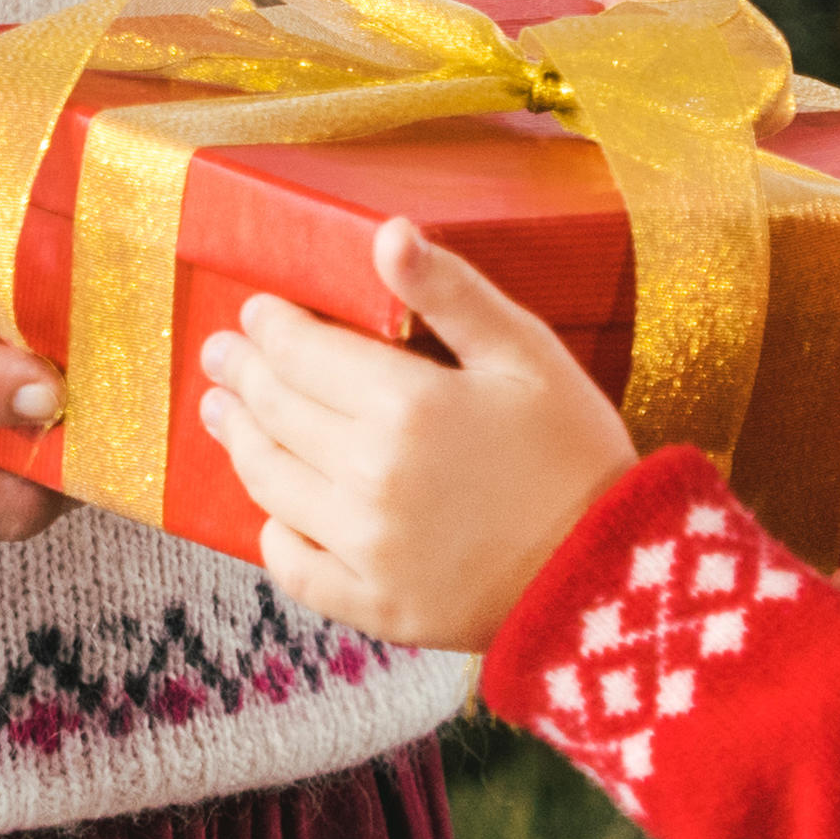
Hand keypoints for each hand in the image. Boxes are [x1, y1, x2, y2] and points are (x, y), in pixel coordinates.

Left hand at [195, 222, 637, 651]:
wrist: (618, 574)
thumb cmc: (577, 452)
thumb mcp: (527, 353)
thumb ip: (450, 293)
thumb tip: (386, 233)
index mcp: (407, 405)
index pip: (301, 352)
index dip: (270, 327)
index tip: (256, 313)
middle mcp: (371, 476)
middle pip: (276, 411)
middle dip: (242, 374)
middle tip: (220, 355)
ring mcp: (366, 547)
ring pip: (270, 481)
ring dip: (239, 440)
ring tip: (223, 414)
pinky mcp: (373, 605)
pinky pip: (293, 566)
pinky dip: (273, 534)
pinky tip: (272, 510)